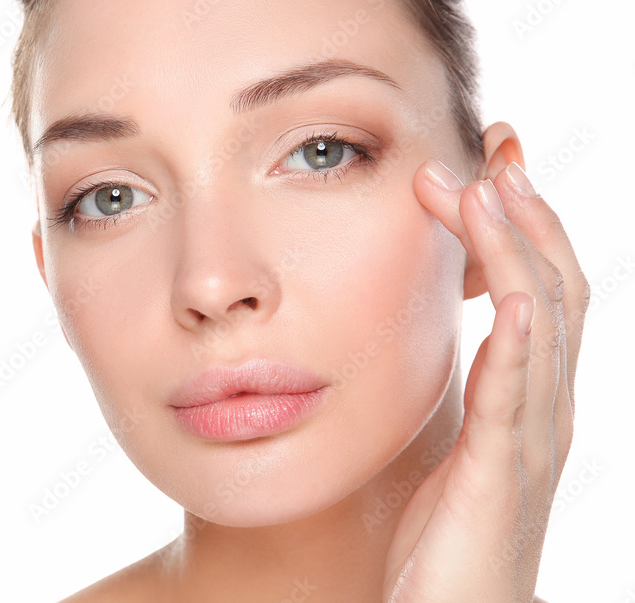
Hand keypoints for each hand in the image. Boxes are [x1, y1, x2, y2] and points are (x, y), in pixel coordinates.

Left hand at [381, 156, 590, 601]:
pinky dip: (516, 329)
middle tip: (491, 150)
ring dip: (515, 246)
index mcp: (527, 398)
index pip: (537, 290)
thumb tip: (430, 340)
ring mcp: (533, 436)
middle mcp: (544, 407)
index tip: (491, 168)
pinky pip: (518, 387)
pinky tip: (501, 286)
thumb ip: (453, 395)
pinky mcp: (504, 469)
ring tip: (487, 186)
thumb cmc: (440, 540)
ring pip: (543, 318)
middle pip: (552, 286)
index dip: (522, 226)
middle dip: (524, 214)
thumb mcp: (446, 449)